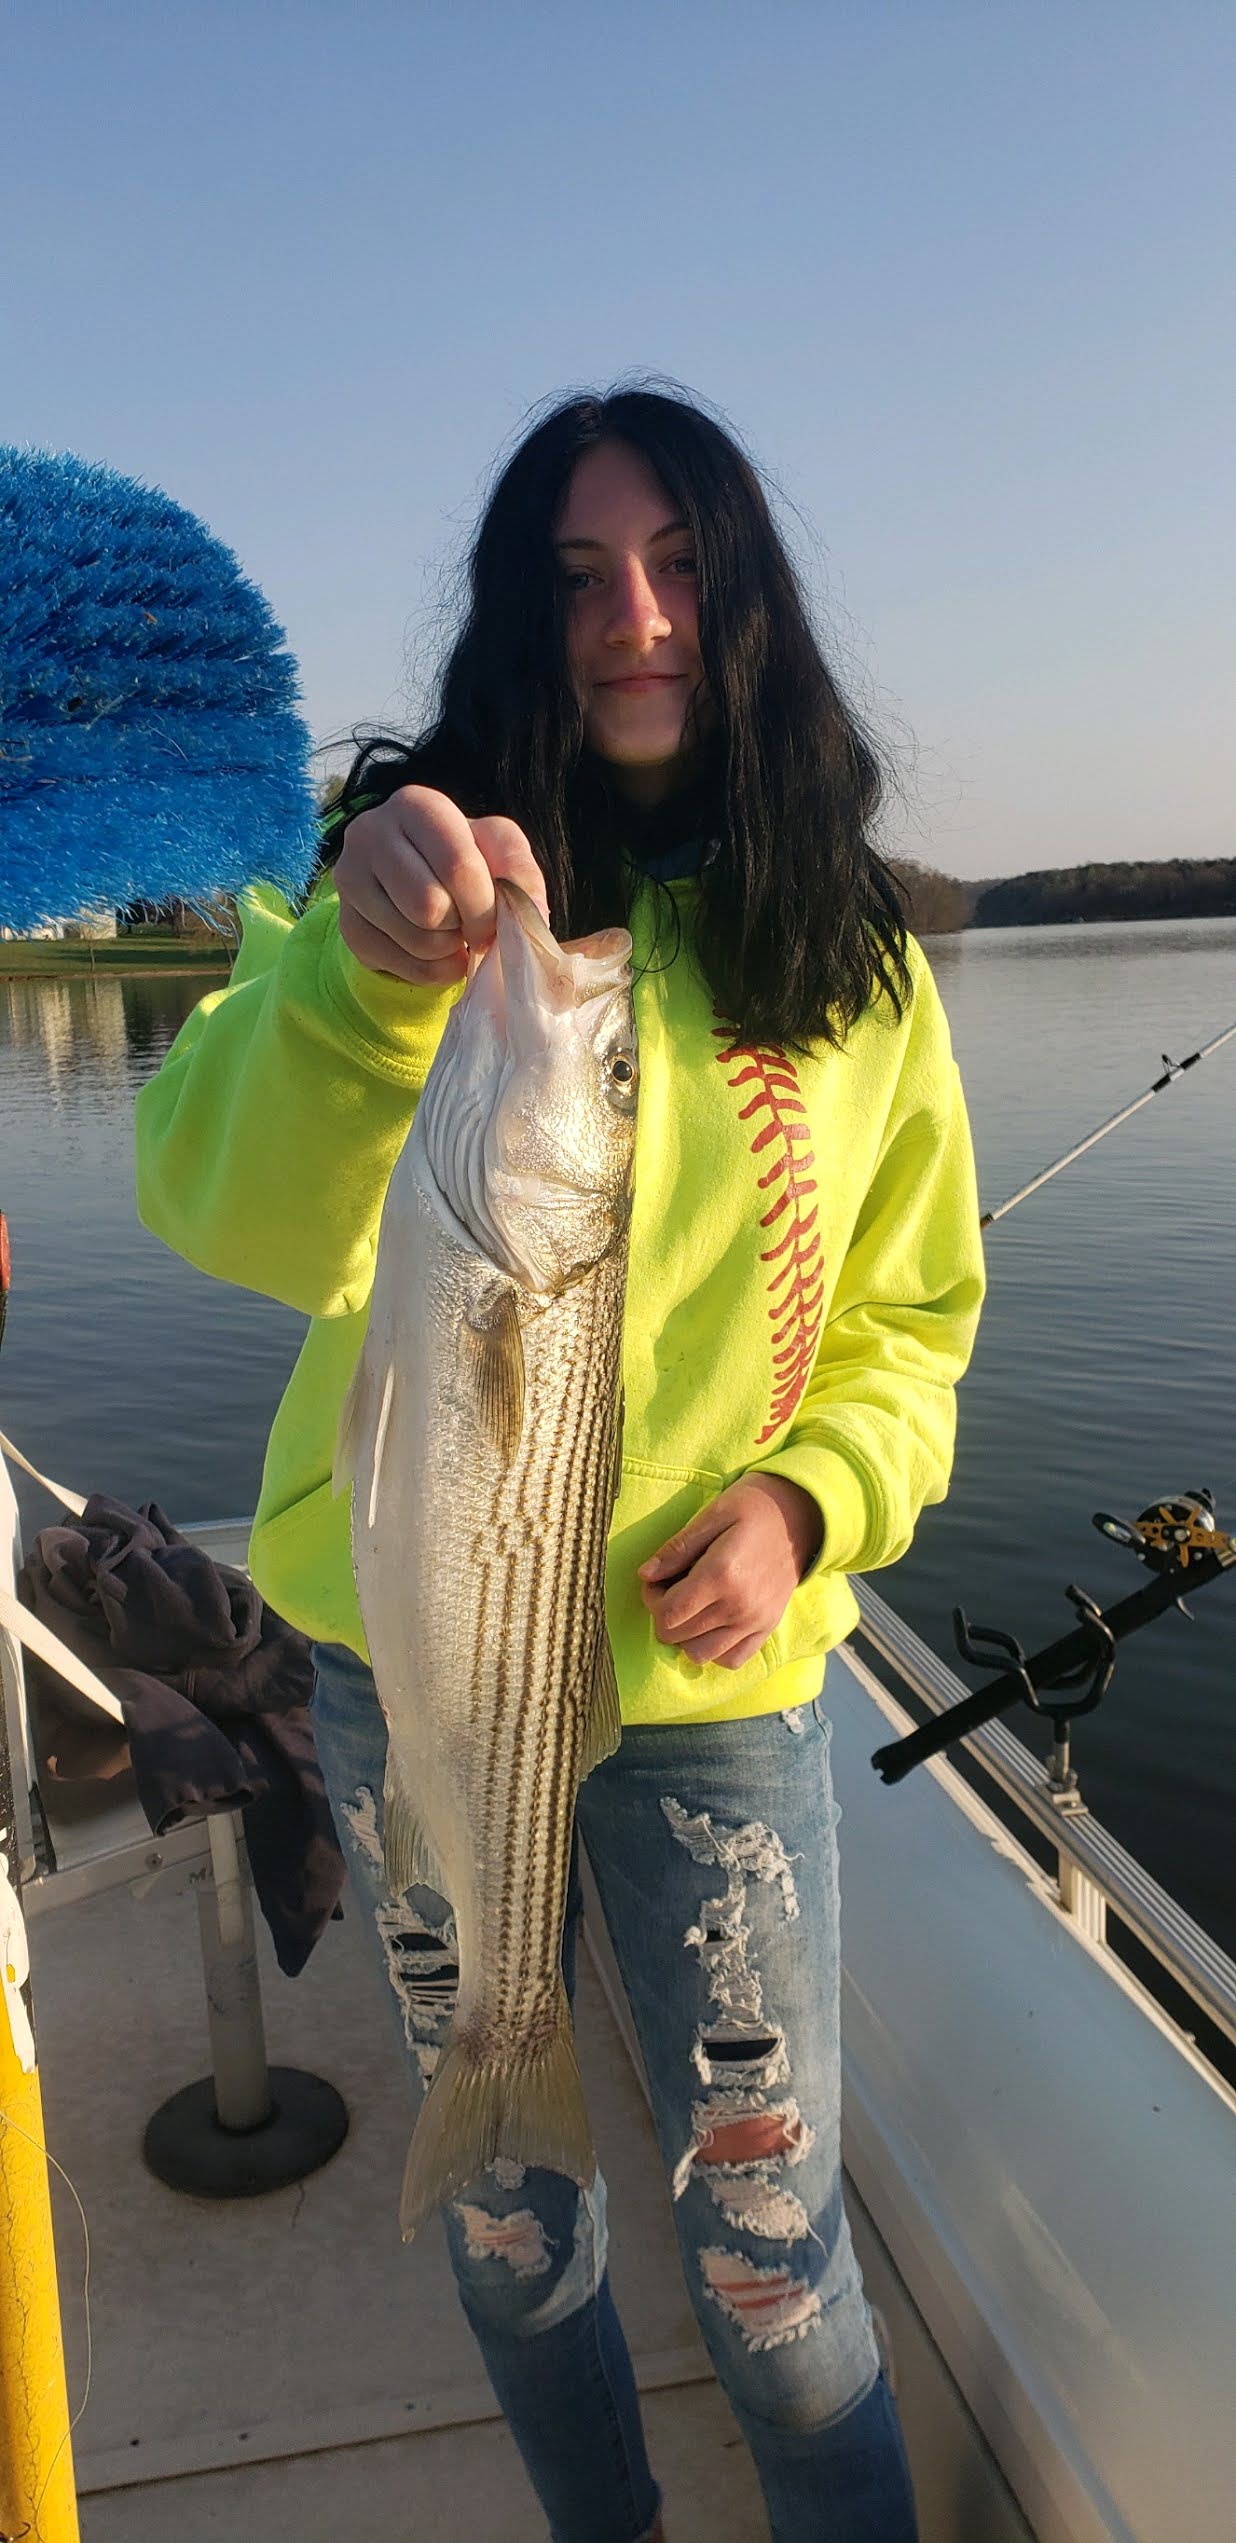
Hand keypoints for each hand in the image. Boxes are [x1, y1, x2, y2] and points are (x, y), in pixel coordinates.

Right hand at [334, 785, 549, 985]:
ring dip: (449, 950)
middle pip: (430, 907)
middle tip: (469, 924)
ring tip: (452, 933)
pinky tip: (434, 951)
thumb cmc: (465, 858)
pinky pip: (399, 964)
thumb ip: (521, 873)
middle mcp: (370, 832)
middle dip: (464, 927)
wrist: (417, 878)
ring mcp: (349, 878)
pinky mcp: (346, 923)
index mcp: (415, 804)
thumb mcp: (499, 851)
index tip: (495, 919)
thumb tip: (534, 915)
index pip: (457, 867)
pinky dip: (430, 969)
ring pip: (415, 939)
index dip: (485, 906)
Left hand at [637, 1474, 824, 1670]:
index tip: (656, 1580)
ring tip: (690, 1607)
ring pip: (700, 1654)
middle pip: (678, 1636)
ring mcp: (755, 1621)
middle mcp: (739, 1606)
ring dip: (685, 1635)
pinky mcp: (767, 1627)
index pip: (668, 1613)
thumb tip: (645, 1575)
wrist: (801, 1514)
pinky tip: (711, 1624)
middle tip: (671, 1588)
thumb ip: (677, 1548)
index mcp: (721, 1574)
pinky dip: (714, 1649)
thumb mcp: (712, 1515)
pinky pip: (732, 1659)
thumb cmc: (752, 1507)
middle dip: (663, 1614)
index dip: (651, 1599)